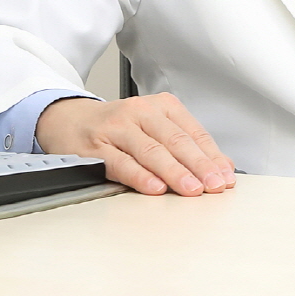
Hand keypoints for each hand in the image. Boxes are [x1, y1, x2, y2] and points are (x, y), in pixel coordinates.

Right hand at [36, 92, 235, 196]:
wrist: (69, 119)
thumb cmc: (118, 127)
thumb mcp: (154, 127)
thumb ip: (186, 145)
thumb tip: (221, 167)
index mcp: (161, 106)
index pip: (193, 133)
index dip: (211, 156)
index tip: (225, 176)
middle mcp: (140, 113)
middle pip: (176, 141)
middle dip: (199, 165)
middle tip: (214, 184)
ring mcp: (117, 129)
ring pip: (151, 151)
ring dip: (174, 172)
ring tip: (191, 188)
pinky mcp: (96, 148)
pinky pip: (121, 163)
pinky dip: (140, 176)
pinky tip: (155, 187)